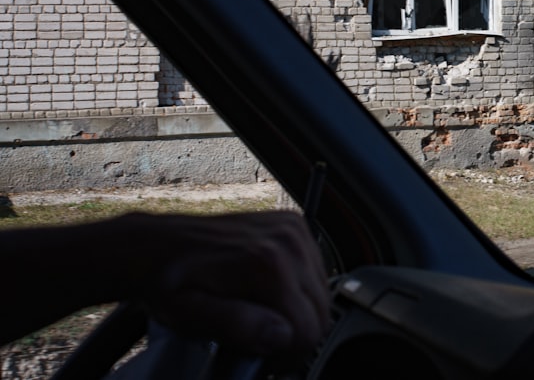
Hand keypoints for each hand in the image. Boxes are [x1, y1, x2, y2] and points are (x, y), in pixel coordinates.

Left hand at [126, 211, 329, 356]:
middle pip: (321, 311)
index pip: (308, 328)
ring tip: (262, 317)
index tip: (264, 360)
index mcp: (267, 264)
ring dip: (298, 312)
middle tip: (260, 343)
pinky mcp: (294, 226)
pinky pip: (316, 271)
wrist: (158, 244)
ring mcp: (293, 230)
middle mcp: (288, 241)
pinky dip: (299, 289)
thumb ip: (237, 326)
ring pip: (322, 293)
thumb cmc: (169, 283)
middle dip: (295, 335)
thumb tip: (281, 334)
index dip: (287, 355)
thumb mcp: (190, 316)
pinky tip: (270, 293)